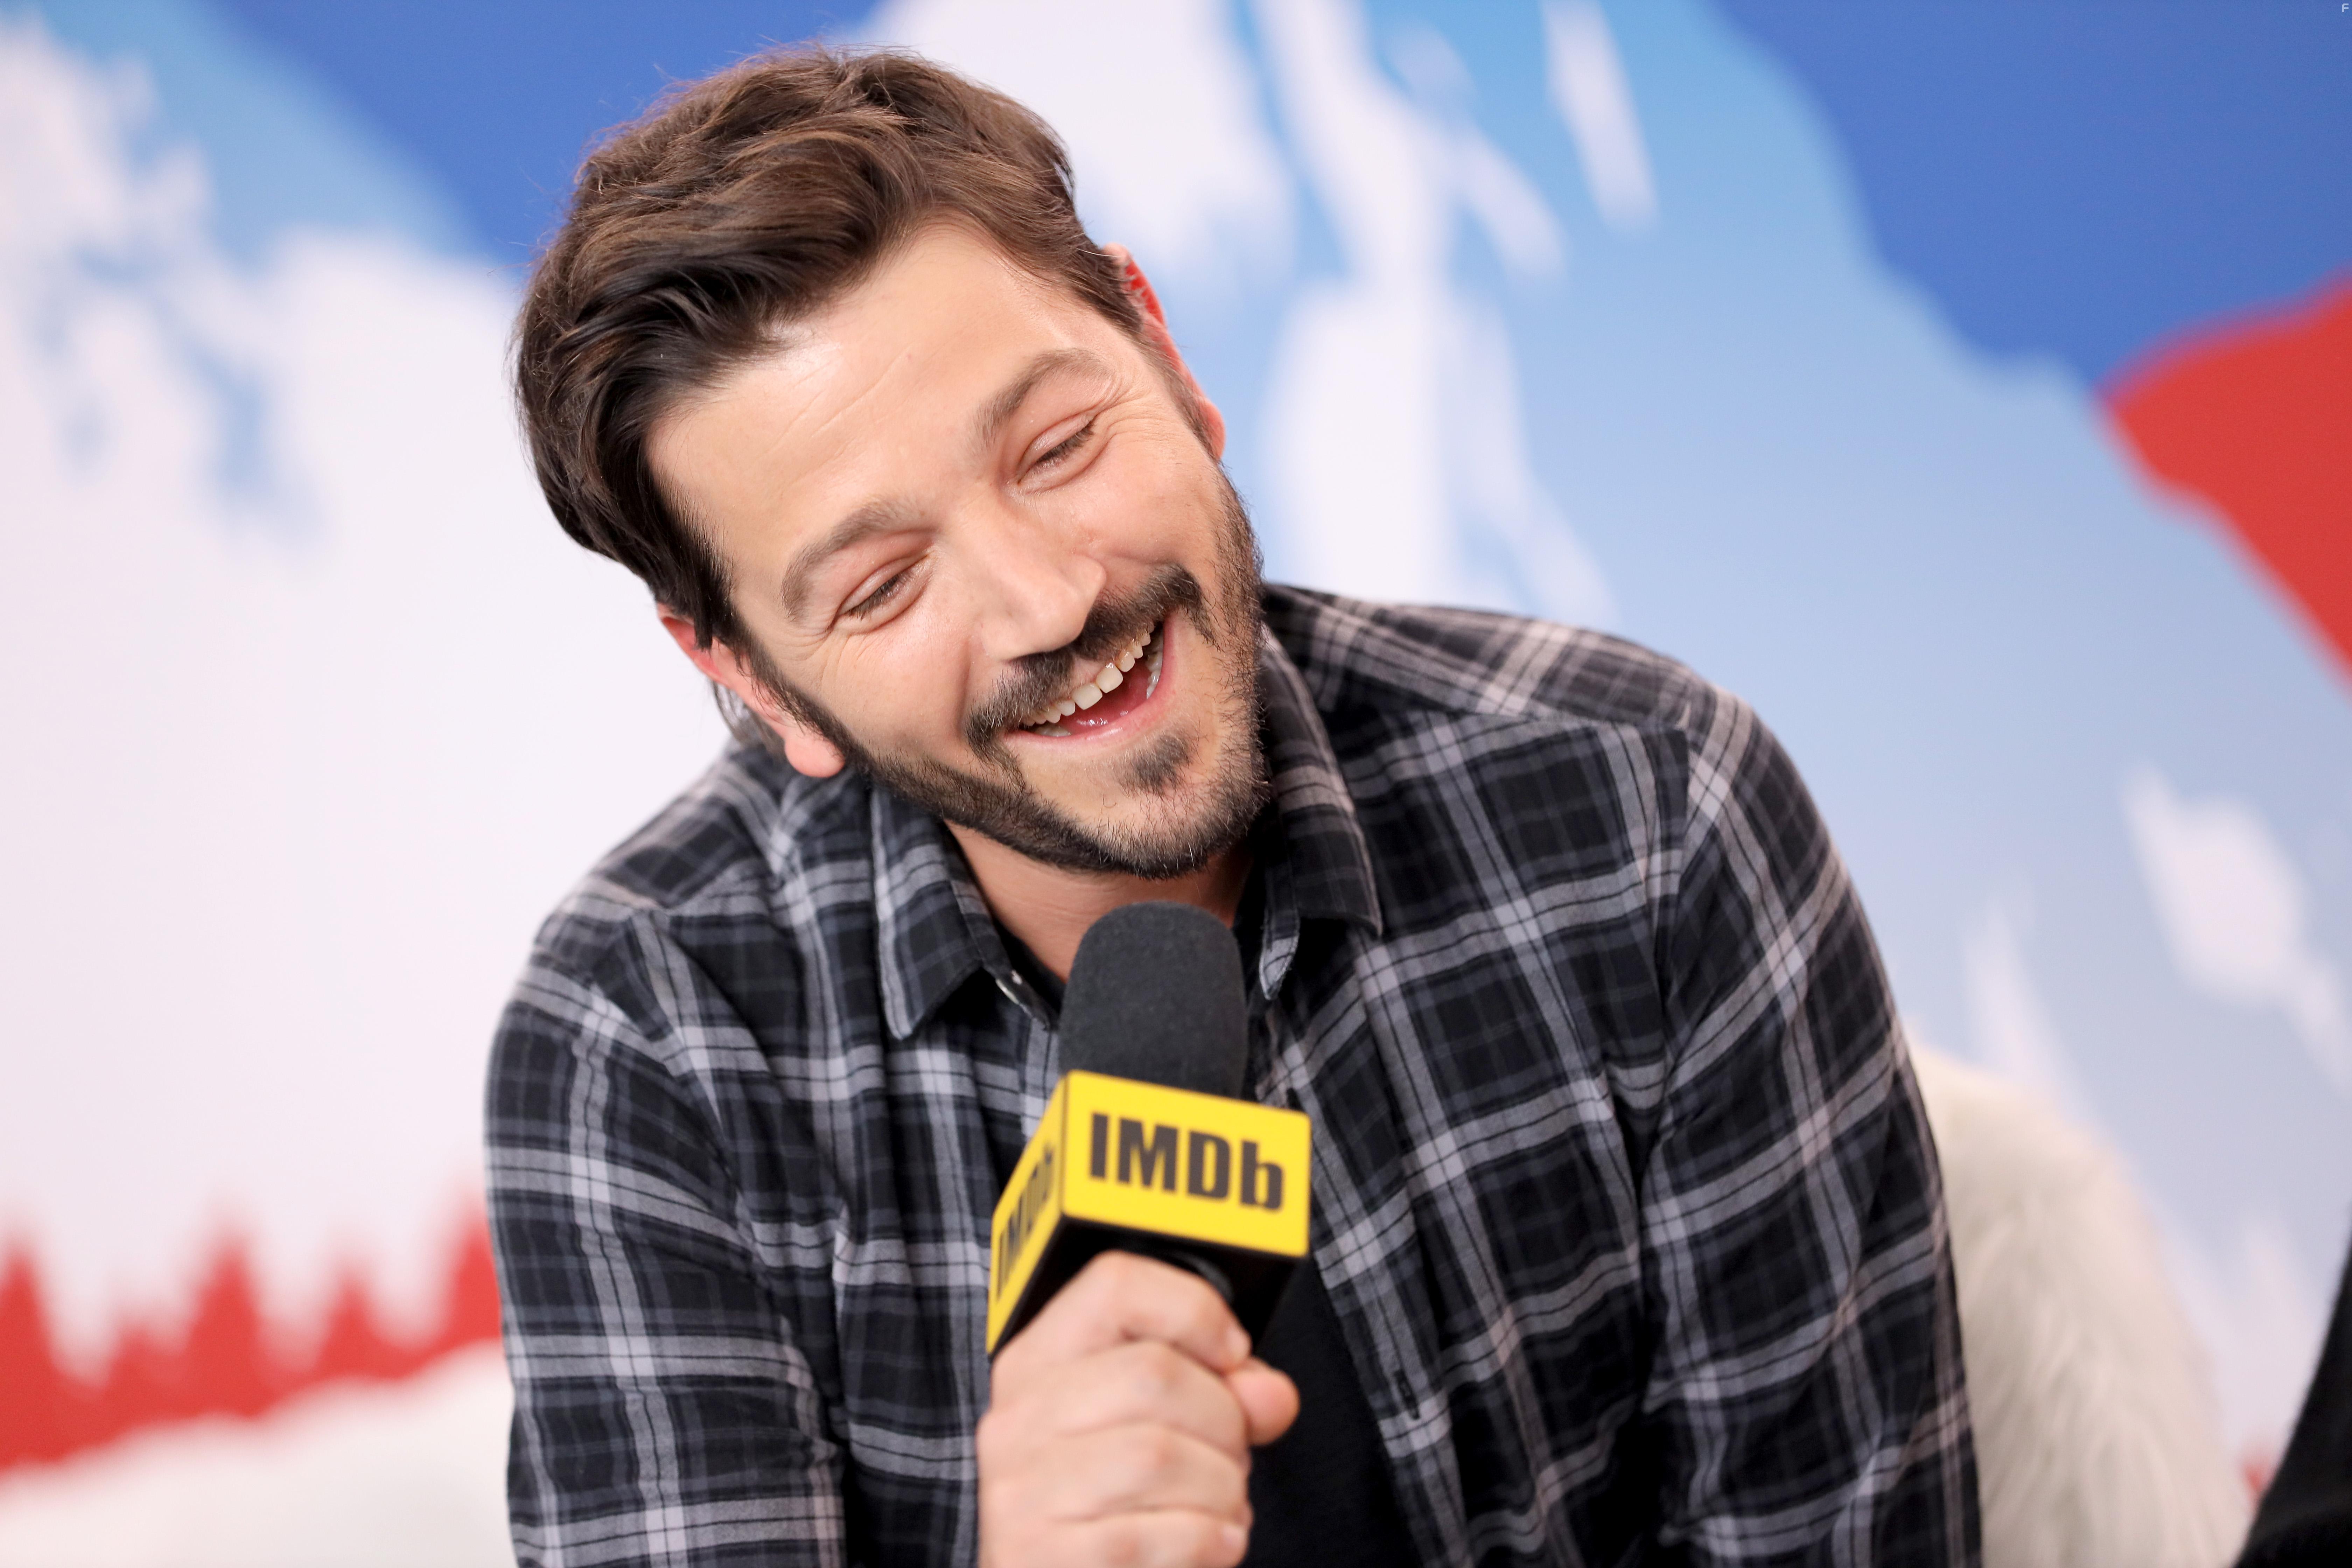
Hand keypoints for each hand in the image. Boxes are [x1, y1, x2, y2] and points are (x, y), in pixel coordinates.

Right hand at [978, 1252, 1299, 1567]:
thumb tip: (1268, 1393)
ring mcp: (1023, 1492)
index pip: (1114, 1286)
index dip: (1194, 1309)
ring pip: (1161, 1456)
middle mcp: (1019, 1420)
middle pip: (1154, 1373)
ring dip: (1222, 1487)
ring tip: (1221, 1505)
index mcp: (1037, 1365)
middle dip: (1224, 1420)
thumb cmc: (1112, 1506)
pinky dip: (1211, 1541)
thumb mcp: (1161, 1430)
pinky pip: (1163, 1535)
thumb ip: (1221, 1395)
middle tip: (1231, 1455)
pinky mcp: (1046, 1558)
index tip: (1232, 1353)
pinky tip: (1211, 1543)